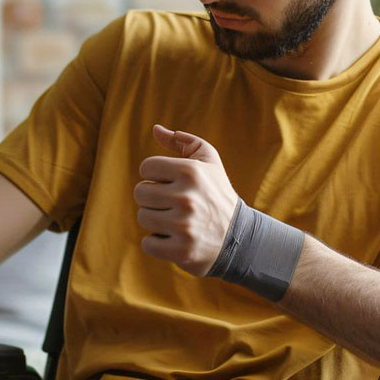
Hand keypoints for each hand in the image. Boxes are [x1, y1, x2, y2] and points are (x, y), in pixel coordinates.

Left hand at [133, 124, 239, 276]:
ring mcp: (184, 226)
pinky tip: (174, 238)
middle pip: (140, 192)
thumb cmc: (217, 193)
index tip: (170, 183)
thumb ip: (182, 140)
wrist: (238, 237)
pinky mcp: (181, 250)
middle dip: (153, 198)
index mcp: (190, 171)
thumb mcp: (208, 160)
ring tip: (175, 220)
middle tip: (172, 204)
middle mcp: (187, 197)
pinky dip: (157, 243)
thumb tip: (155, 129)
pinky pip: (147, 243)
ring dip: (155, 220)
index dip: (156, 176)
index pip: (146, 167)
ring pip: (143, 217)